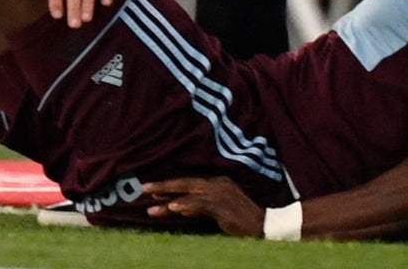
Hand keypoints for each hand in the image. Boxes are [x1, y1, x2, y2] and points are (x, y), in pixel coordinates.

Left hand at [144, 177, 264, 236]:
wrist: (263, 225)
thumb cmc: (242, 219)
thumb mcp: (219, 210)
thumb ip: (201, 206)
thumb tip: (180, 207)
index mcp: (218, 182)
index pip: (189, 183)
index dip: (170, 187)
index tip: (153, 191)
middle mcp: (218, 184)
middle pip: (185, 183)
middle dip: (164, 186)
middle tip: (144, 188)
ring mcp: (220, 194)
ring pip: (188, 194)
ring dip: (168, 201)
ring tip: (151, 208)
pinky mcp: (222, 206)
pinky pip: (200, 205)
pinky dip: (186, 206)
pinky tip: (174, 208)